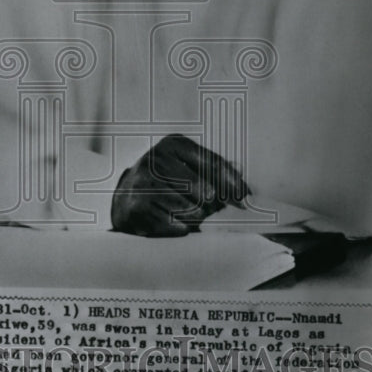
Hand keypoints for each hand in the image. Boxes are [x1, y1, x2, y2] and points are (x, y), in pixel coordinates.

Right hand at [110, 133, 249, 236]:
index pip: (212, 164)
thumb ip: (214, 171)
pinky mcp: (137, 206)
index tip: (246, 199)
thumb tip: (246, 193)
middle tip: (211, 210)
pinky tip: (174, 221)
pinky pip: (176, 225)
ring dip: (197, 218)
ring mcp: (144, 183)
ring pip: (192, 210)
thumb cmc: (164, 180)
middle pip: (204, 190)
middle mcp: (155, 159)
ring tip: (188, 214)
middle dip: (214, 205)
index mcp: (172, 144)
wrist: (125, 197)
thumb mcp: (184, 164)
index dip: (233, 184)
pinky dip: (182, 228)